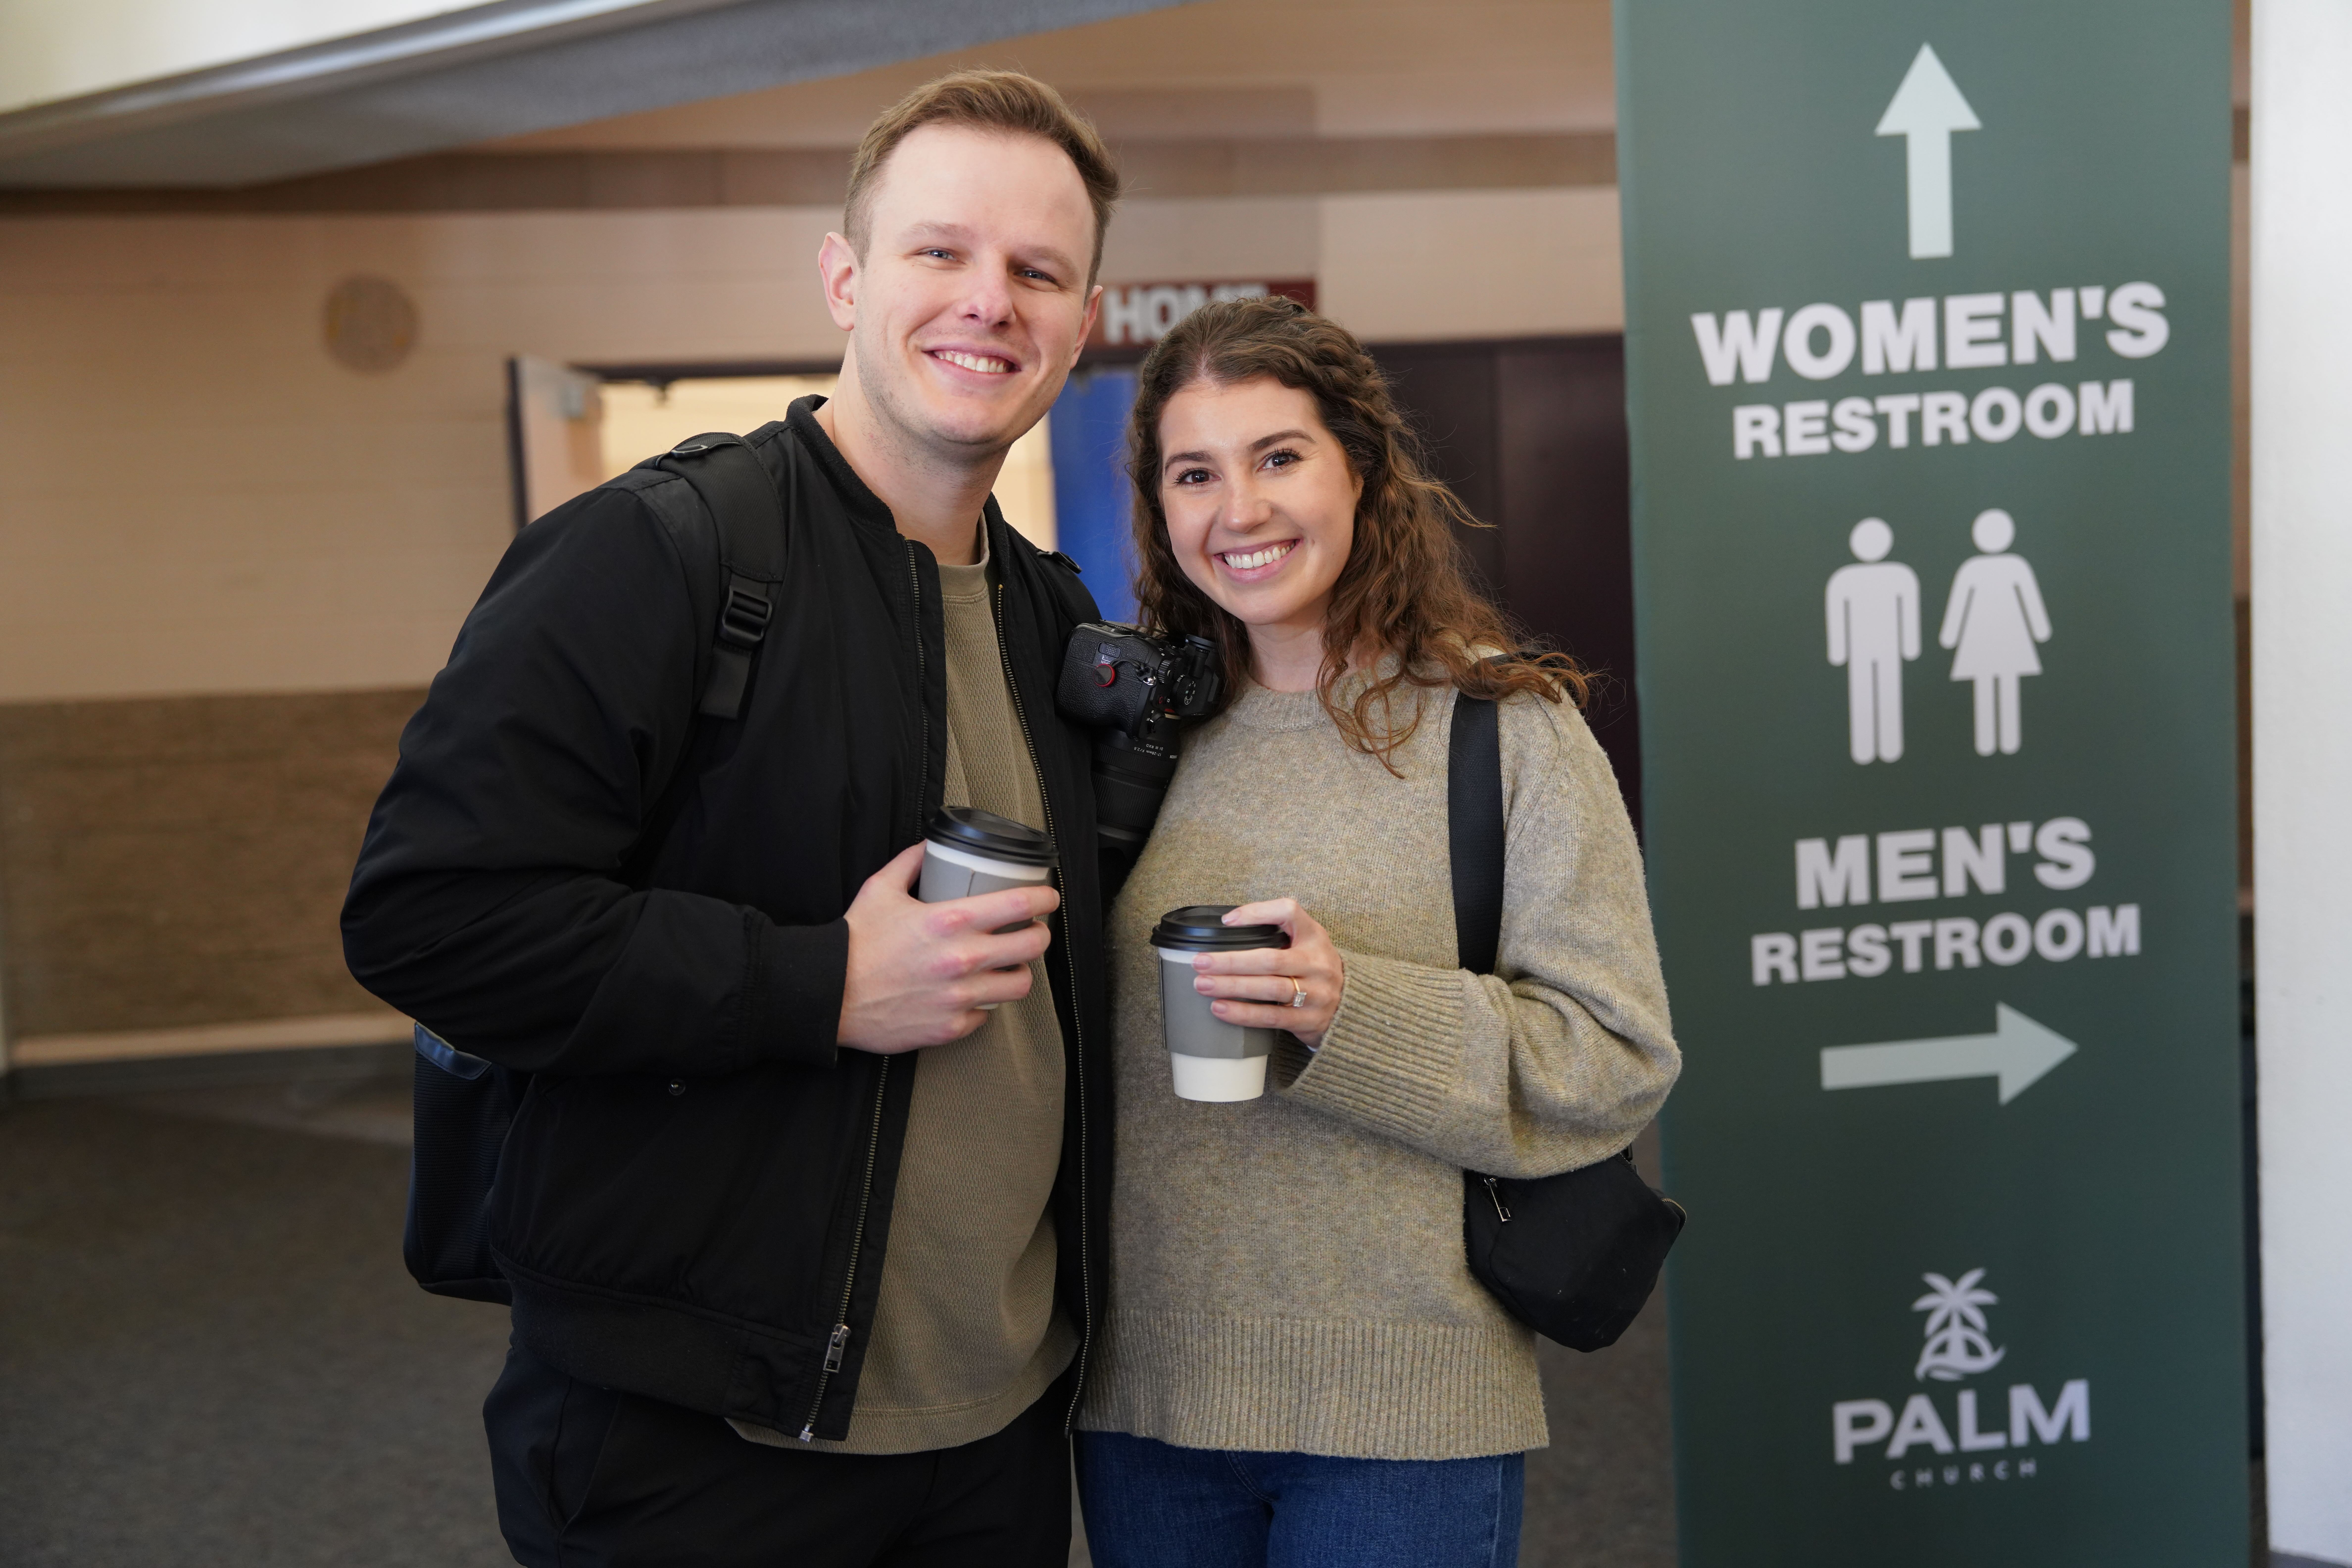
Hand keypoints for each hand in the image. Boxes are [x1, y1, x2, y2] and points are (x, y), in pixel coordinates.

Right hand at [836, 844, 1058, 1053]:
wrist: (828, 995)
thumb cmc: (854, 943)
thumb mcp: (879, 890)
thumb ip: (909, 863)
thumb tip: (928, 845)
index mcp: (949, 921)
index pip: (1019, 904)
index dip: (1045, 898)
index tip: (1049, 897)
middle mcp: (962, 959)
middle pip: (1032, 946)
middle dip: (1040, 935)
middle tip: (1033, 931)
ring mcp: (959, 996)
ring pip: (1019, 985)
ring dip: (1018, 972)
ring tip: (1008, 966)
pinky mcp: (951, 1026)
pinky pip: (985, 1015)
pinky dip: (982, 1005)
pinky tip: (970, 994)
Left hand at [1190, 897, 1344, 1049]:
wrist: (1351, 1006)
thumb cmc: (1314, 967)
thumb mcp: (1306, 941)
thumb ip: (1278, 930)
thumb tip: (1229, 924)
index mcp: (1315, 936)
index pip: (1289, 912)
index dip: (1257, 912)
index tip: (1227, 921)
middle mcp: (1318, 963)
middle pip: (1270, 959)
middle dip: (1231, 961)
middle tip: (1200, 962)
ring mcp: (1316, 994)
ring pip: (1269, 988)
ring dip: (1232, 987)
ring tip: (1203, 985)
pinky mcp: (1308, 1021)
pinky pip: (1272, 1017)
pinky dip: (1243, 1013)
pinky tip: (1220, 1009)